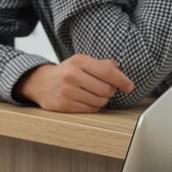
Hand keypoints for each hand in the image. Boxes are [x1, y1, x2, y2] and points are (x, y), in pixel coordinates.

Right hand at [15, 54, 134, 111]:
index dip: (122, 80)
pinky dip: (94, 106)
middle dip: (111, 91)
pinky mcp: (64, 105)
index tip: (129, 86)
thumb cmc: (67, 72)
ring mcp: (67, 91)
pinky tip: (88, 100)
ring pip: (99, 101)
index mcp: (79, 61)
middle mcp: (72, 75)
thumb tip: (118, 70)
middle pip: (106, 89)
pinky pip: (90, 109)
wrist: (42, 83)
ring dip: (103, 100)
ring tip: (96, 94)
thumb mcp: (82, 62)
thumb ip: (102, 64)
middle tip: (107, 89)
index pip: (107, 72)